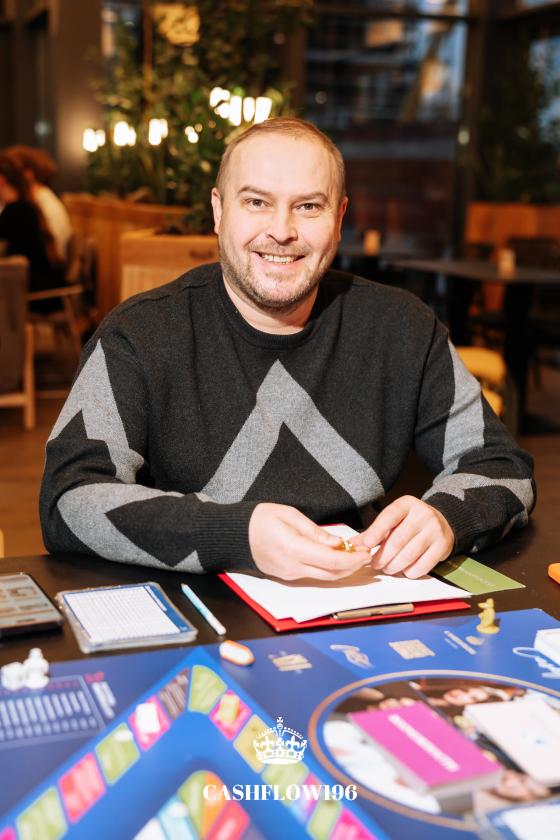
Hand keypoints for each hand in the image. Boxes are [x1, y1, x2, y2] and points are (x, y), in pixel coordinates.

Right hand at [249, 503, 371, 581]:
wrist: (234, 535)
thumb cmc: (259, 519)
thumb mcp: (290, 515)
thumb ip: (315, 532)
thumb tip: (337, 543)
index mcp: (293, 549)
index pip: (331, 560)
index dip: (352, 559)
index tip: (365, 553)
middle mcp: (292, 567)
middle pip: (331, 574)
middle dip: (352, 567)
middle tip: (365, 555)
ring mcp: (289, 574)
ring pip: (323, 577)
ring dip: (342, 569)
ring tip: (354, 555)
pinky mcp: (287, 576)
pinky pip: (313, 574)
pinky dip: (328, 568)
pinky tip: (336, 557)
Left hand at [353, 496, 453, 578]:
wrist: (442, 521)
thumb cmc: (410, 522)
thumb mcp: (394, 520)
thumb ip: (374, 531)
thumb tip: (352, 545)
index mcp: (406, 504)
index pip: (389, 516)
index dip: (376, 532)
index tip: (366, 545)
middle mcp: (423, 514)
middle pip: (398, 540)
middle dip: (382, 556)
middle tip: (374, 564)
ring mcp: (435, 530)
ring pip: (409, 555)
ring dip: (394, 566)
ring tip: (387, 568)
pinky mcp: (443, 546)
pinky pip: (423, 565)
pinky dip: (410, 572)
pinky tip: (404, 570)